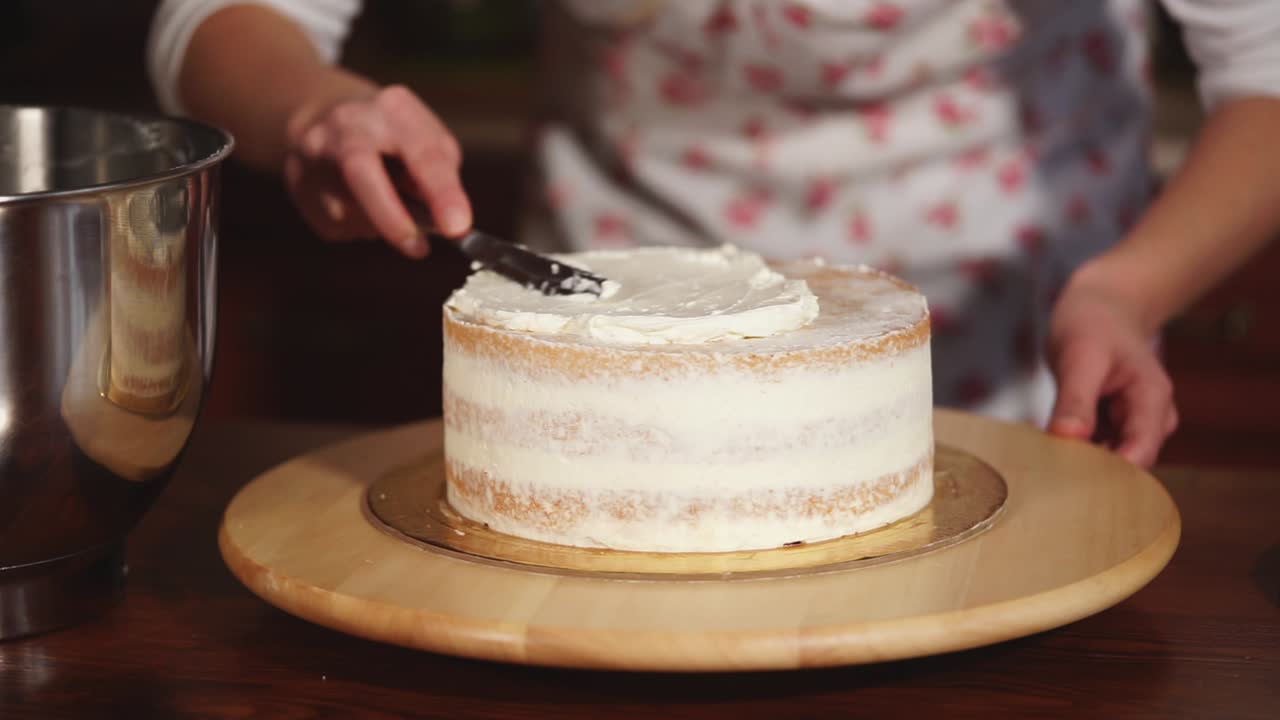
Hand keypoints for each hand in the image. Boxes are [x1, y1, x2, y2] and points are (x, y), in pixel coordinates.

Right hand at [282, 85, 471, 257]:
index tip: (457, 227)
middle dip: (392, 218)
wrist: (327, 116)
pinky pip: (335, 226)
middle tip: (420, 249)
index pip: (422, 152)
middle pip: (360, 172)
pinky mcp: (297, 181)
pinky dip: (358, 227)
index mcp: (393, 109)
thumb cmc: (394, 137)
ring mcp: (314, 152)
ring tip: (385, 204)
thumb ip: (439, 176)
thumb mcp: (428, 141)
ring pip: (348, 212)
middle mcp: (347, 124)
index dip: (441, 193)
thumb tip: (444, 223)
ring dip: (379, 225)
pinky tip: (359, 204)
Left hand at [1046, 278, 1177, 467]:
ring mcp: (1131, 426)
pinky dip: (1072, 451)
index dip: (1108, 473)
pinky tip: (1047, 449)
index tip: (1069, 479)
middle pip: (1125, 465)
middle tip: (1047, 475)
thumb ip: (1076, 399)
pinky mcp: (1111, 428)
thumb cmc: (1093, 325)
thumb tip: (1068, 439)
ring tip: (1043, 460)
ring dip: (1078, 463)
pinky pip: (1093, 450)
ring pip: (1107, 461)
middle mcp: (1149, 419)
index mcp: (1152, 401)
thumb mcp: (1081, 357)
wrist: (1099, 309)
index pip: (1140, 454)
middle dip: (1090, 472)